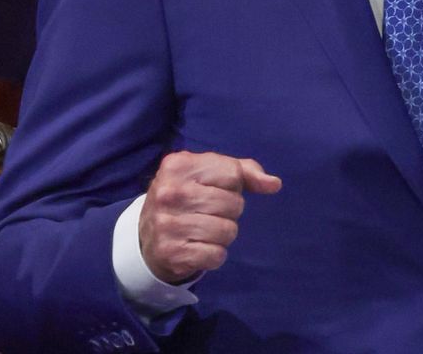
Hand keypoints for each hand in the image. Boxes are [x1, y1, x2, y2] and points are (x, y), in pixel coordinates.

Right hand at [138, 151, 282, 284]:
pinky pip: (216, 255)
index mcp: (178, 165)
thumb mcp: (210, 175)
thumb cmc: (189, 198)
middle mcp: (168, 193)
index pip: (233, 174)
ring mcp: (166, 224)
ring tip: (204, 231)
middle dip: (230, 211)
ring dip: (224, 235)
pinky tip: (199, 248)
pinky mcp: (170, 252)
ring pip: (228, 231)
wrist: (148, 236)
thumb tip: (274, 184)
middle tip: (210, 214)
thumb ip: (245, 172)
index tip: (215, 190)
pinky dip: (214, 255)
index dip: (233, 186)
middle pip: (233, 204)